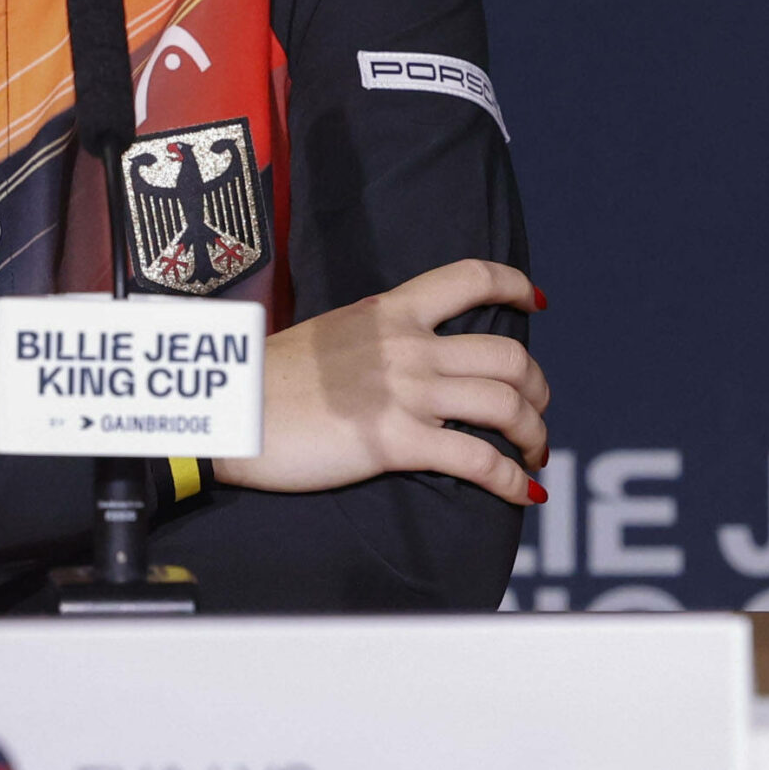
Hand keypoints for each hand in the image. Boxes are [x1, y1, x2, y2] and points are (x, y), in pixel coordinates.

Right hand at [211, 260, 547, 505]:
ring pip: (506, 405)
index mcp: (389, 311)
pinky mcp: (395, 441)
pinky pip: (479, 461)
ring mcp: (405, 392)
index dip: (514, 286)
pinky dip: (512, 480)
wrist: (231, 409)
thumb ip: (374, 339)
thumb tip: (401, 354)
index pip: (469, 277)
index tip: (536, 301)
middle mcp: (407, 345)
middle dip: (537, 388)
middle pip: (508, 355)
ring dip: (534, 434)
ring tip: (534, 454)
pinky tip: (522, 492)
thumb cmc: (266, 379)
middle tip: (534, 411)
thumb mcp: (329, 335)